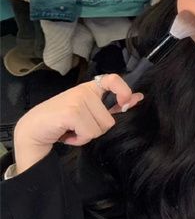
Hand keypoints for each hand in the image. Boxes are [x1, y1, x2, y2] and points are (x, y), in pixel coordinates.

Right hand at [13, 74, 143, 174]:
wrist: (32, 131)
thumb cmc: (61, 123)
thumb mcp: (89, 112)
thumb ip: (112, 105)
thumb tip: (137, 98)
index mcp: (90, 88)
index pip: (113, 79)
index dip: (124, 92)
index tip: (124, 104)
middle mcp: (84, 90)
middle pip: (109, 120)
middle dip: (95, 129)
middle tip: (77, 126)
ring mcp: (78, 99)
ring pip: (101, 128)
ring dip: (86, 135)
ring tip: (71, 129)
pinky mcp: (72, 112)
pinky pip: (89, 133)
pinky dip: (78, 140)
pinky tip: (66, 134)